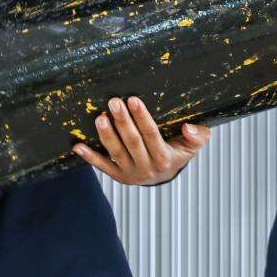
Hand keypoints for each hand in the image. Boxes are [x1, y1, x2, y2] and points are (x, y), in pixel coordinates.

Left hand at [73, 96, 209, 185]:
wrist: (165, 175)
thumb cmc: (179, 152)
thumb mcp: (193, 146)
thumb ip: (198, 136)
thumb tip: (189, 128)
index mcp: (165, 158)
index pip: (152, 135)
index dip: (142, 118)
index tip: (133, 100)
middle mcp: (147, 168)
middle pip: (132, 142)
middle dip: (122, 122)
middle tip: (113, 102)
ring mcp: (131, 174)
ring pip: (116, 153)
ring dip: (106, 136)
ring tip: (100, 118)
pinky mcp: (119, 176)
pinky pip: (103, 166)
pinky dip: (90, 157)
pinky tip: (78, 146)